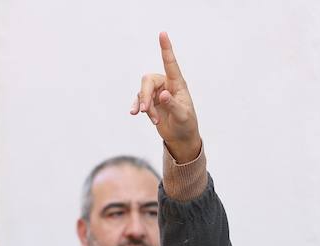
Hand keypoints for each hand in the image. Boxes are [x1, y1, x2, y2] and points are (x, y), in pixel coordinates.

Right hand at [131, 32, 201, 162]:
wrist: (181, 138)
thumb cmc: (186, 125)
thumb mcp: (182, 116)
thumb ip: (172, 105)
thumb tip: (162, 94)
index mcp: (178, 84)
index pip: (170, 64)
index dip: (166, 49)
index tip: (163, 34)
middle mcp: (166, 85)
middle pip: (148, 80)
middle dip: (145, 95)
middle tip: (145, 111)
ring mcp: (156, 93)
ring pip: (142, 92)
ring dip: (145, 107)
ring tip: (154, 120)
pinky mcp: (149, 102)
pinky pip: (139, 100)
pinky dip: (137, 107)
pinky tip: (134, 114)